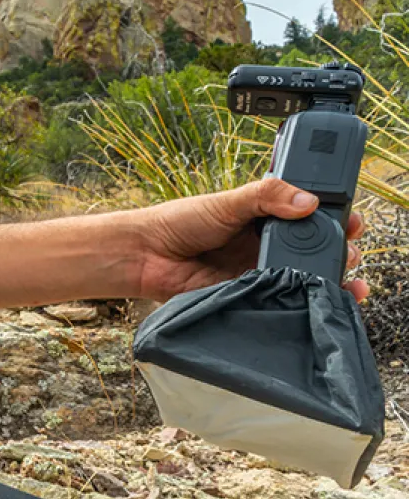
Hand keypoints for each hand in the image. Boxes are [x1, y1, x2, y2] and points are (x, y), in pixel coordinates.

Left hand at [133, 178, 367, 301]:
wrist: (145, 255)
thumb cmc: (179, 221)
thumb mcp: (227, 201)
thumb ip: (266, 196)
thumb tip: (307, 201)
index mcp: (265, 217)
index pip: (309, 218)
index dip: (333, 220)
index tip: (352, 221)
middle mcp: (266, 245)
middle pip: (312, 250)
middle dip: (337, 253)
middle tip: (348, 253)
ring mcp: (258, 272)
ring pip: (300, 278)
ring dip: (324, 281)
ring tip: (343, 282)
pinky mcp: (248, 296)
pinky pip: (278, 301)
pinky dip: (296, 303)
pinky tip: (310, 302)